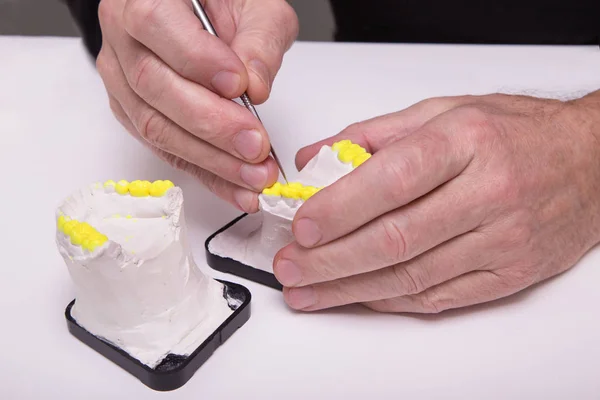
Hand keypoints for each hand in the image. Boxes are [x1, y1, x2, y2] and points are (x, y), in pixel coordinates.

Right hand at [96, 0, 297, 211]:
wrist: (199, 15)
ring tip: (254, 174)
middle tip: (255, 144)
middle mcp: (122, 38)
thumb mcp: (255, 5)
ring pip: (155, 126)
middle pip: (153, 85)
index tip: (239, 84)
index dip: (197, 60)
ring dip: (210, 158)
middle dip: (210, 123)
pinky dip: (206, 173)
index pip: (155, 24)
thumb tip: (255, 87)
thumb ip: (259, 40)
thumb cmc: (223, 4)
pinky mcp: (134, 115)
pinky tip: (237, 187)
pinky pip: (165, 150)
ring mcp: (123, 81)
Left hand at [274, 93, 599, 312]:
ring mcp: (502, 240)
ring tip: (308, 291)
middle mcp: (488, 193)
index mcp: (466, 143)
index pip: (393, 180)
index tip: (302, 224)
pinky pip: (437, 297)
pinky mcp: (508, 274)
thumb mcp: (444, 111)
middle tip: (290, 266)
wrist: (589, 164)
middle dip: (330, 259)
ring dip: (349, 288)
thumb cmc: (515, 133)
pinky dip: (388, 299)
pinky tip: (355, 295)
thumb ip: (374, 134)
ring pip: (411, 276)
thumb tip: (316, 159)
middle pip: (395, 238)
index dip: (340, 208)